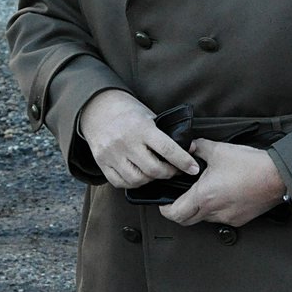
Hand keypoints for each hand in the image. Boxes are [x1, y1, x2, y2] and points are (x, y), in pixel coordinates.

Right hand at [79, 90, 198, 188]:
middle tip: (175, 171)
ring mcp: (112, 154)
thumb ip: (164, 134)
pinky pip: (120, 182)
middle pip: (153, 169)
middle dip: (169, 173)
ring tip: (156, 173)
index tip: (194, 169)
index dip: (183, 161)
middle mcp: (126, 142)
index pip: (167, 149)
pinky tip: (139, 175)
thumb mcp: (149, 116)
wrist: (97, 108)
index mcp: (141, 128)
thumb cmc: (128, 111)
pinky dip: (133, 183)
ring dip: (151, 180)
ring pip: (137, 179)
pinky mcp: (102, 162)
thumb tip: (188, 149)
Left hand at [160, 139, 286, 227]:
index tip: (164, 202)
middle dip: (178, 211)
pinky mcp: (239, 220)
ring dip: (198, 210)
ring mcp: (227, 218)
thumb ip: (198, 148)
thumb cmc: (251, 165)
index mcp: (204, 196)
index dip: (165, 209)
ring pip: (203, 219)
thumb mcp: (219, 150)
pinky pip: (220, 219)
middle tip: (178, 200)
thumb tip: (189, 147)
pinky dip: (215, 210)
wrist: (277, 176)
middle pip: (186, 220)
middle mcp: (214, 211)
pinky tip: (221, 196)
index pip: (175, 213)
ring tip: (203, 194)